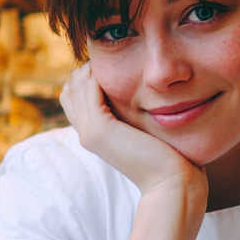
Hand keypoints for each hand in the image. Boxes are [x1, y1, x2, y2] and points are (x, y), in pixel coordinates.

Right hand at [60, 63, 206, 200]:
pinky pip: (89, 90)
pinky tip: (118, 67)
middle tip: (111, 57)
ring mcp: (90, 132)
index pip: (73, 98)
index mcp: (94, 135)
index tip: (110, 65)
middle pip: (69, 89)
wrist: (170, 182)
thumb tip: (144, 96)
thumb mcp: (144, 131)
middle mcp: (86, 134)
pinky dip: (98, 74)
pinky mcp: (100, 130)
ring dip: (91, 67)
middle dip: (85, 68)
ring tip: (114, 58)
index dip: (86, 77)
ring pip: (75, 86)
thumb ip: (135, 116)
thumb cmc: (166, 158)